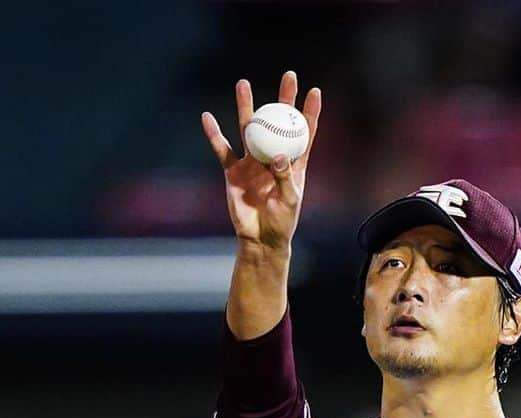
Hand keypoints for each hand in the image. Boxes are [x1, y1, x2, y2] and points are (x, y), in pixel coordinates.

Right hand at [201, 71, 320, 250]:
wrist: (260, 238)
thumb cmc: (281, 222)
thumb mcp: (288, 200)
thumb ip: (284, 177)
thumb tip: (278, 154)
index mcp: (293, 163)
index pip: (305, 132)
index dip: (309, 112)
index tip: (313, 91)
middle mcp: (273, 157)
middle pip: (278, 122)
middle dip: (283, 99)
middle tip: (287, 76)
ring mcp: (252, 162)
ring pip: (249, 128)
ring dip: (246, 106)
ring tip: (243, 84)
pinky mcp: (234, 172)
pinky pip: (222, 149)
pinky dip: (214, 134)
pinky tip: (207, 117)